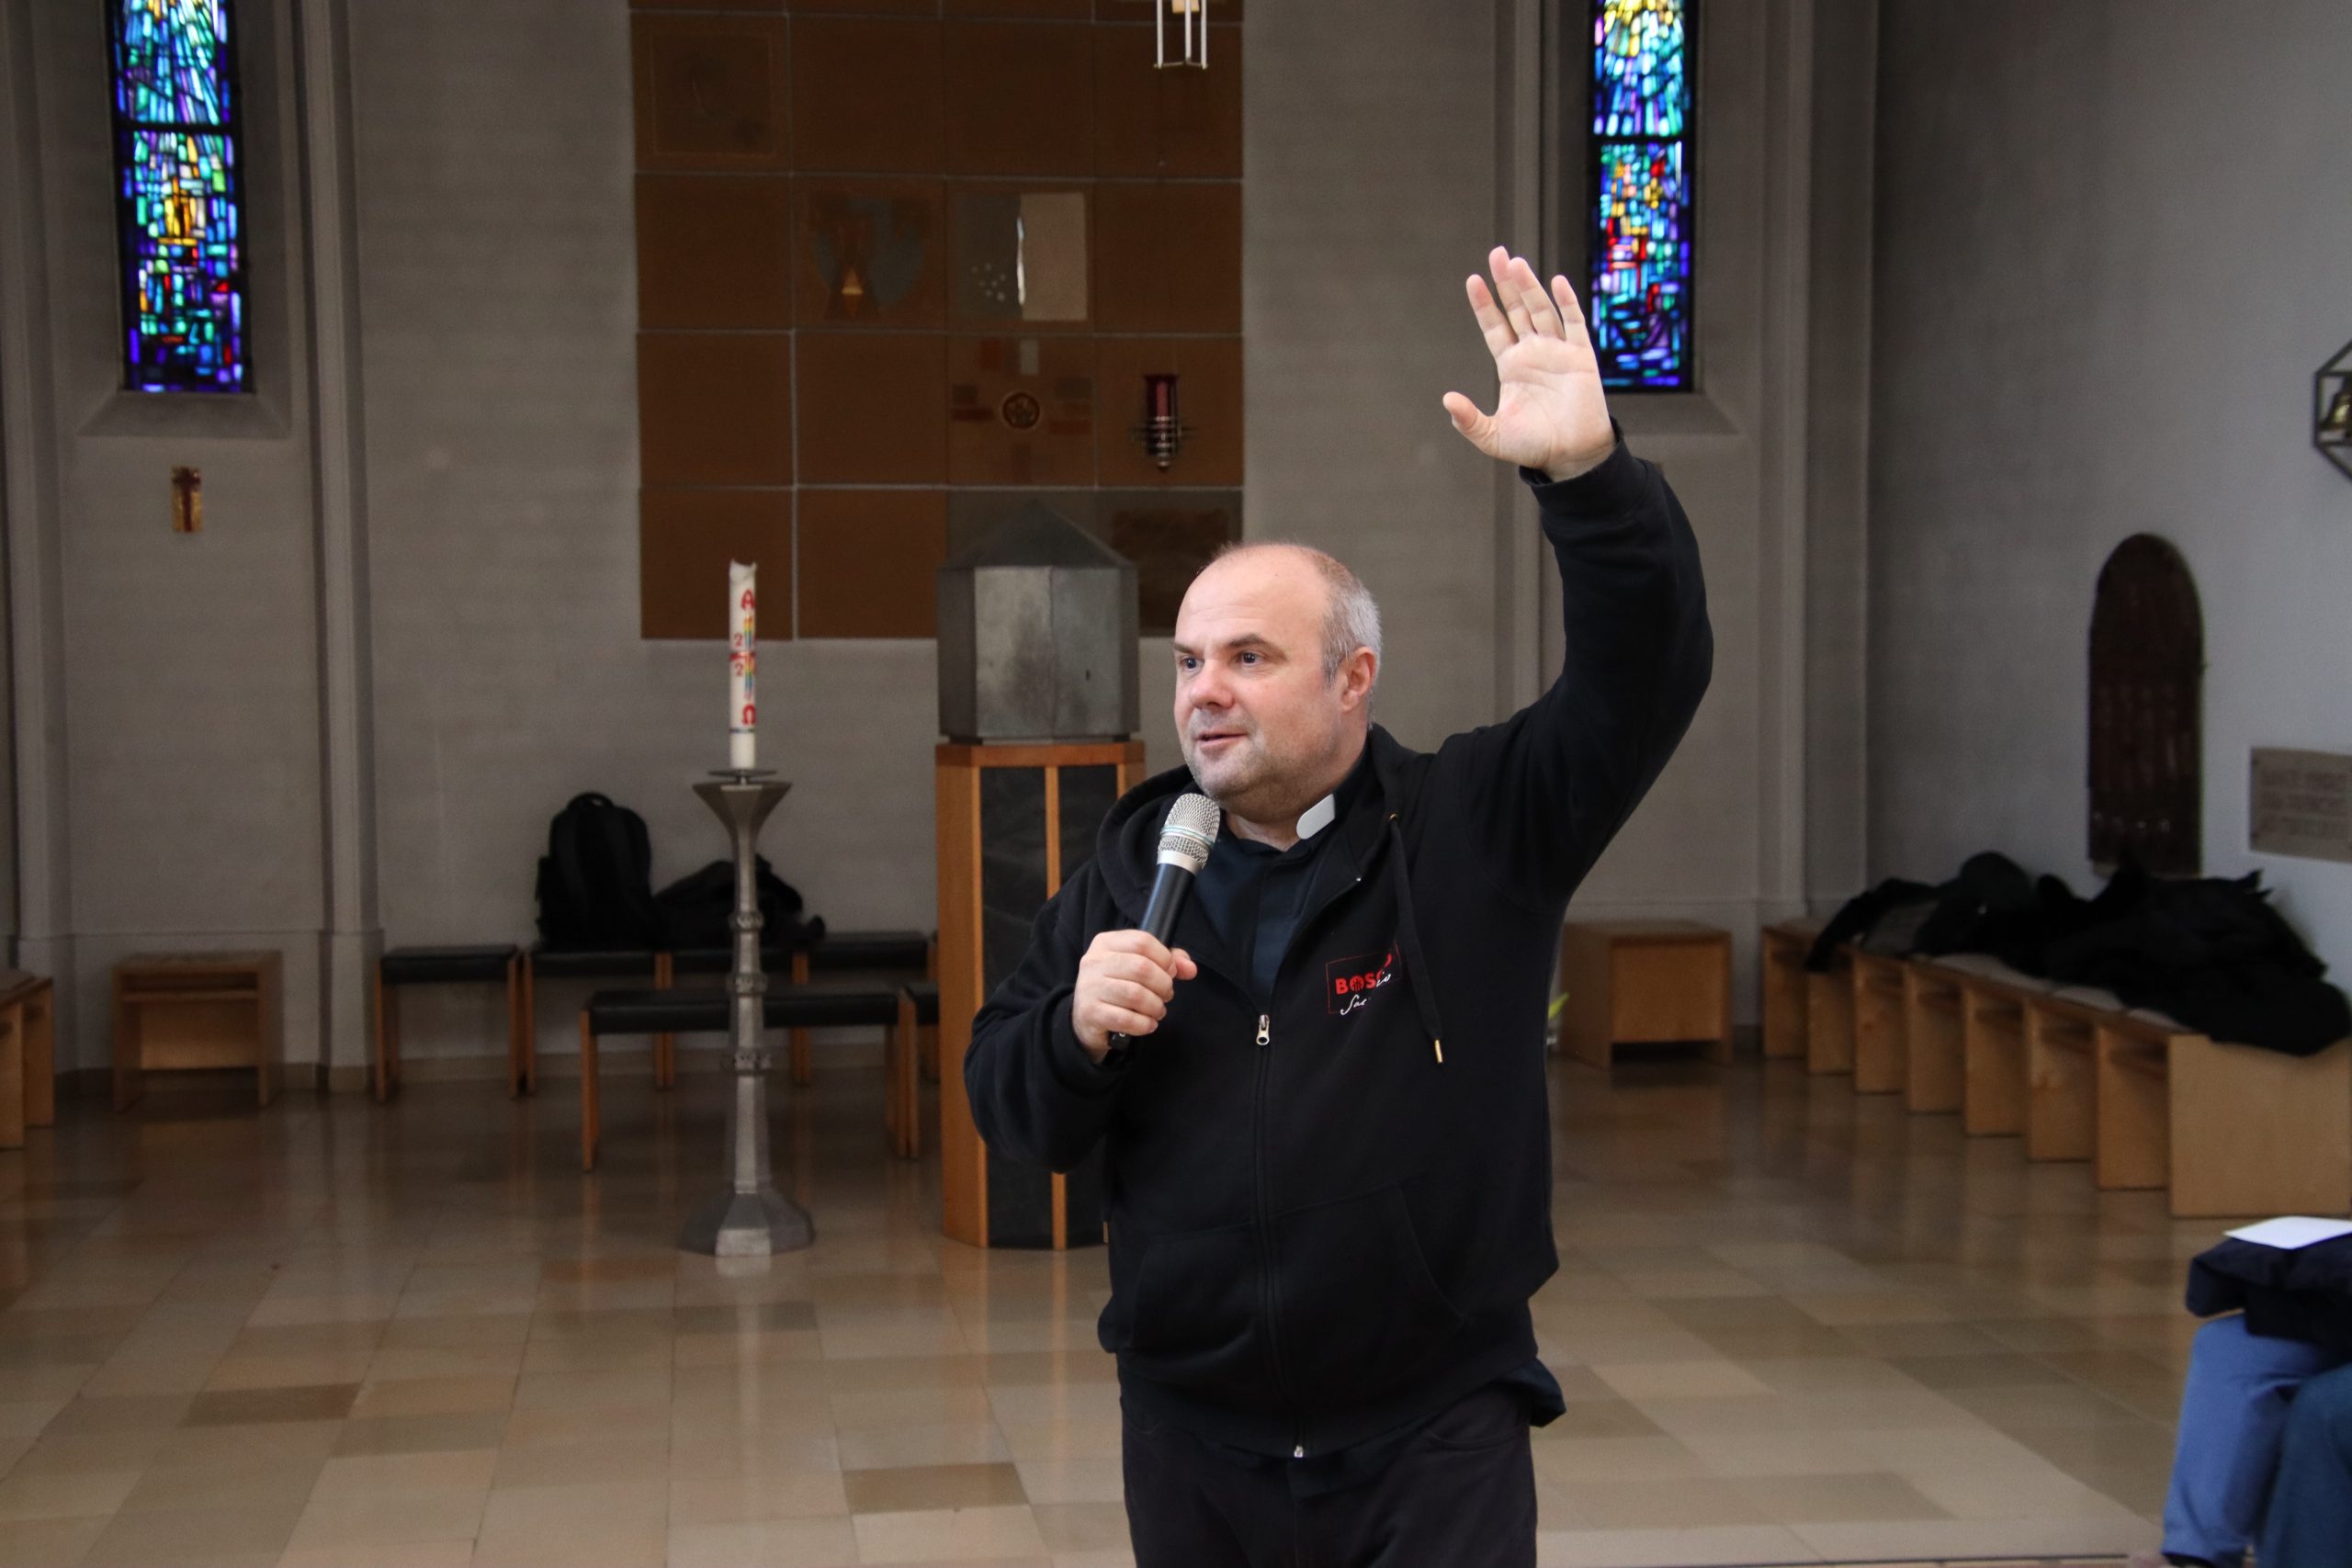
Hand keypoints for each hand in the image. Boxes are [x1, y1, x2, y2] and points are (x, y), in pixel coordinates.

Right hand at [1072, 930, 1197, 1060]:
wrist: (1085, 1018)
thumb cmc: (1116, 987)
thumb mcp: (1138, 966)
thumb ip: (1168, 961)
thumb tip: (1189, 968)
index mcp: (1106, 943)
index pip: (1142, 941)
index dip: (1164, 958)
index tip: (1170, 972)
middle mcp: (1094, 961)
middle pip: (1141, 967)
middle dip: (1163, 985)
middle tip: (1165, 995)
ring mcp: (1089, 987)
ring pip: (1136, 994)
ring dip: (1155, 1006)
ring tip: (1157, 1010)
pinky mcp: (1090, 1012)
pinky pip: (1126, 1019)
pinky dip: (1144, 1024)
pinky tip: (1147, 1024)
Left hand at [1443, 247, 1616, 481]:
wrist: (1570, 455)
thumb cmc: (1533, 446)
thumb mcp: (1493, 436)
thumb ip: (1469, 421)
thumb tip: (1447, 400)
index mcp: (1510, 365)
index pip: (1494, 327)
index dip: (1484, 304)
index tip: (1473, 280)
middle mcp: (1533, 352)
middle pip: (1517, 309)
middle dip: (1506, 283)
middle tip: (1497, 254)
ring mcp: (1558, 351)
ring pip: (1542, 310)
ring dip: (1529, 287)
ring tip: (1516, 263)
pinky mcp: (1581, 357)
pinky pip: (1574, 324)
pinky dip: (1566, 302)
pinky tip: (1556, 282)